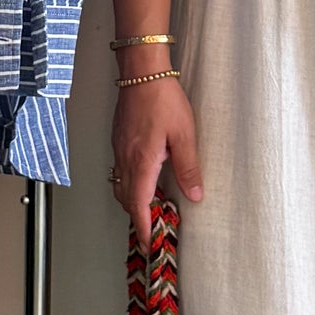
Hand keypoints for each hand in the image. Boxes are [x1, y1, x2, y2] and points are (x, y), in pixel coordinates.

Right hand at [110, 76, 203, 245]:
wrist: (141, 71)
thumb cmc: (162, 97)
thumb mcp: (184, 134)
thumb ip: (188, 167)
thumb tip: (195, 193)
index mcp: (142, 162)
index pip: (139, 205)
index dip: (144, 227)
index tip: (150, 243)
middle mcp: (125, 158)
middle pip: (126, 199)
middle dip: (138, 218)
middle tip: (153, 229)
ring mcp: (119, 149)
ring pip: (120, 185)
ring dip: (133, 201)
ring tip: (150, 208)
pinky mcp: (119, 140)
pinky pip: (120, 170)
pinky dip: (130, 184)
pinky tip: (144, 179)